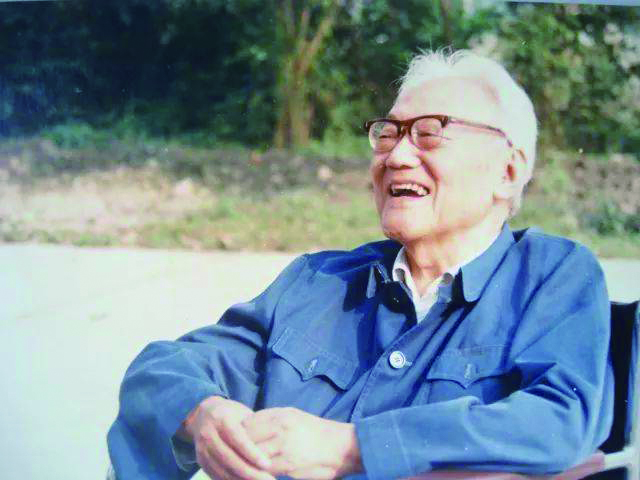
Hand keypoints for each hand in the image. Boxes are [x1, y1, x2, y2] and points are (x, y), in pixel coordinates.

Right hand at [180, 396, 274, 479]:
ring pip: (222, 470)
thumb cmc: (232, 414)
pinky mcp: (200, 460)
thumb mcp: (243, 414)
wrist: (202, 414)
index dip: (252, 453)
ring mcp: (202, 448)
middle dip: (249, 472)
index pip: (238, 439)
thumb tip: (277, 445)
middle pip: (229, 458)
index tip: (267, 464)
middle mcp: (208, 434)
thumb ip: (255, 429)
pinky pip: (216, 475)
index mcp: (221, 419)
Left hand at [242, 407, 362, 479]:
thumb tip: (249, 426)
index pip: (246, 423)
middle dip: (238, 450)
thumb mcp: (294, 417)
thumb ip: (272, 420)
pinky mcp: (289, 464)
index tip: (234, 443)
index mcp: (280, 414)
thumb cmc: (317, 433)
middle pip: (246, 439)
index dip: (238, 435)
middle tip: (234, 459)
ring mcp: (284, 445)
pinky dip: (258, 474)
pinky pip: (264, 471)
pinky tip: (257, 476)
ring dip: (246, 464)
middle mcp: (280, 426)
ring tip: (241, 469)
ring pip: (252, 456)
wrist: (343, 447)